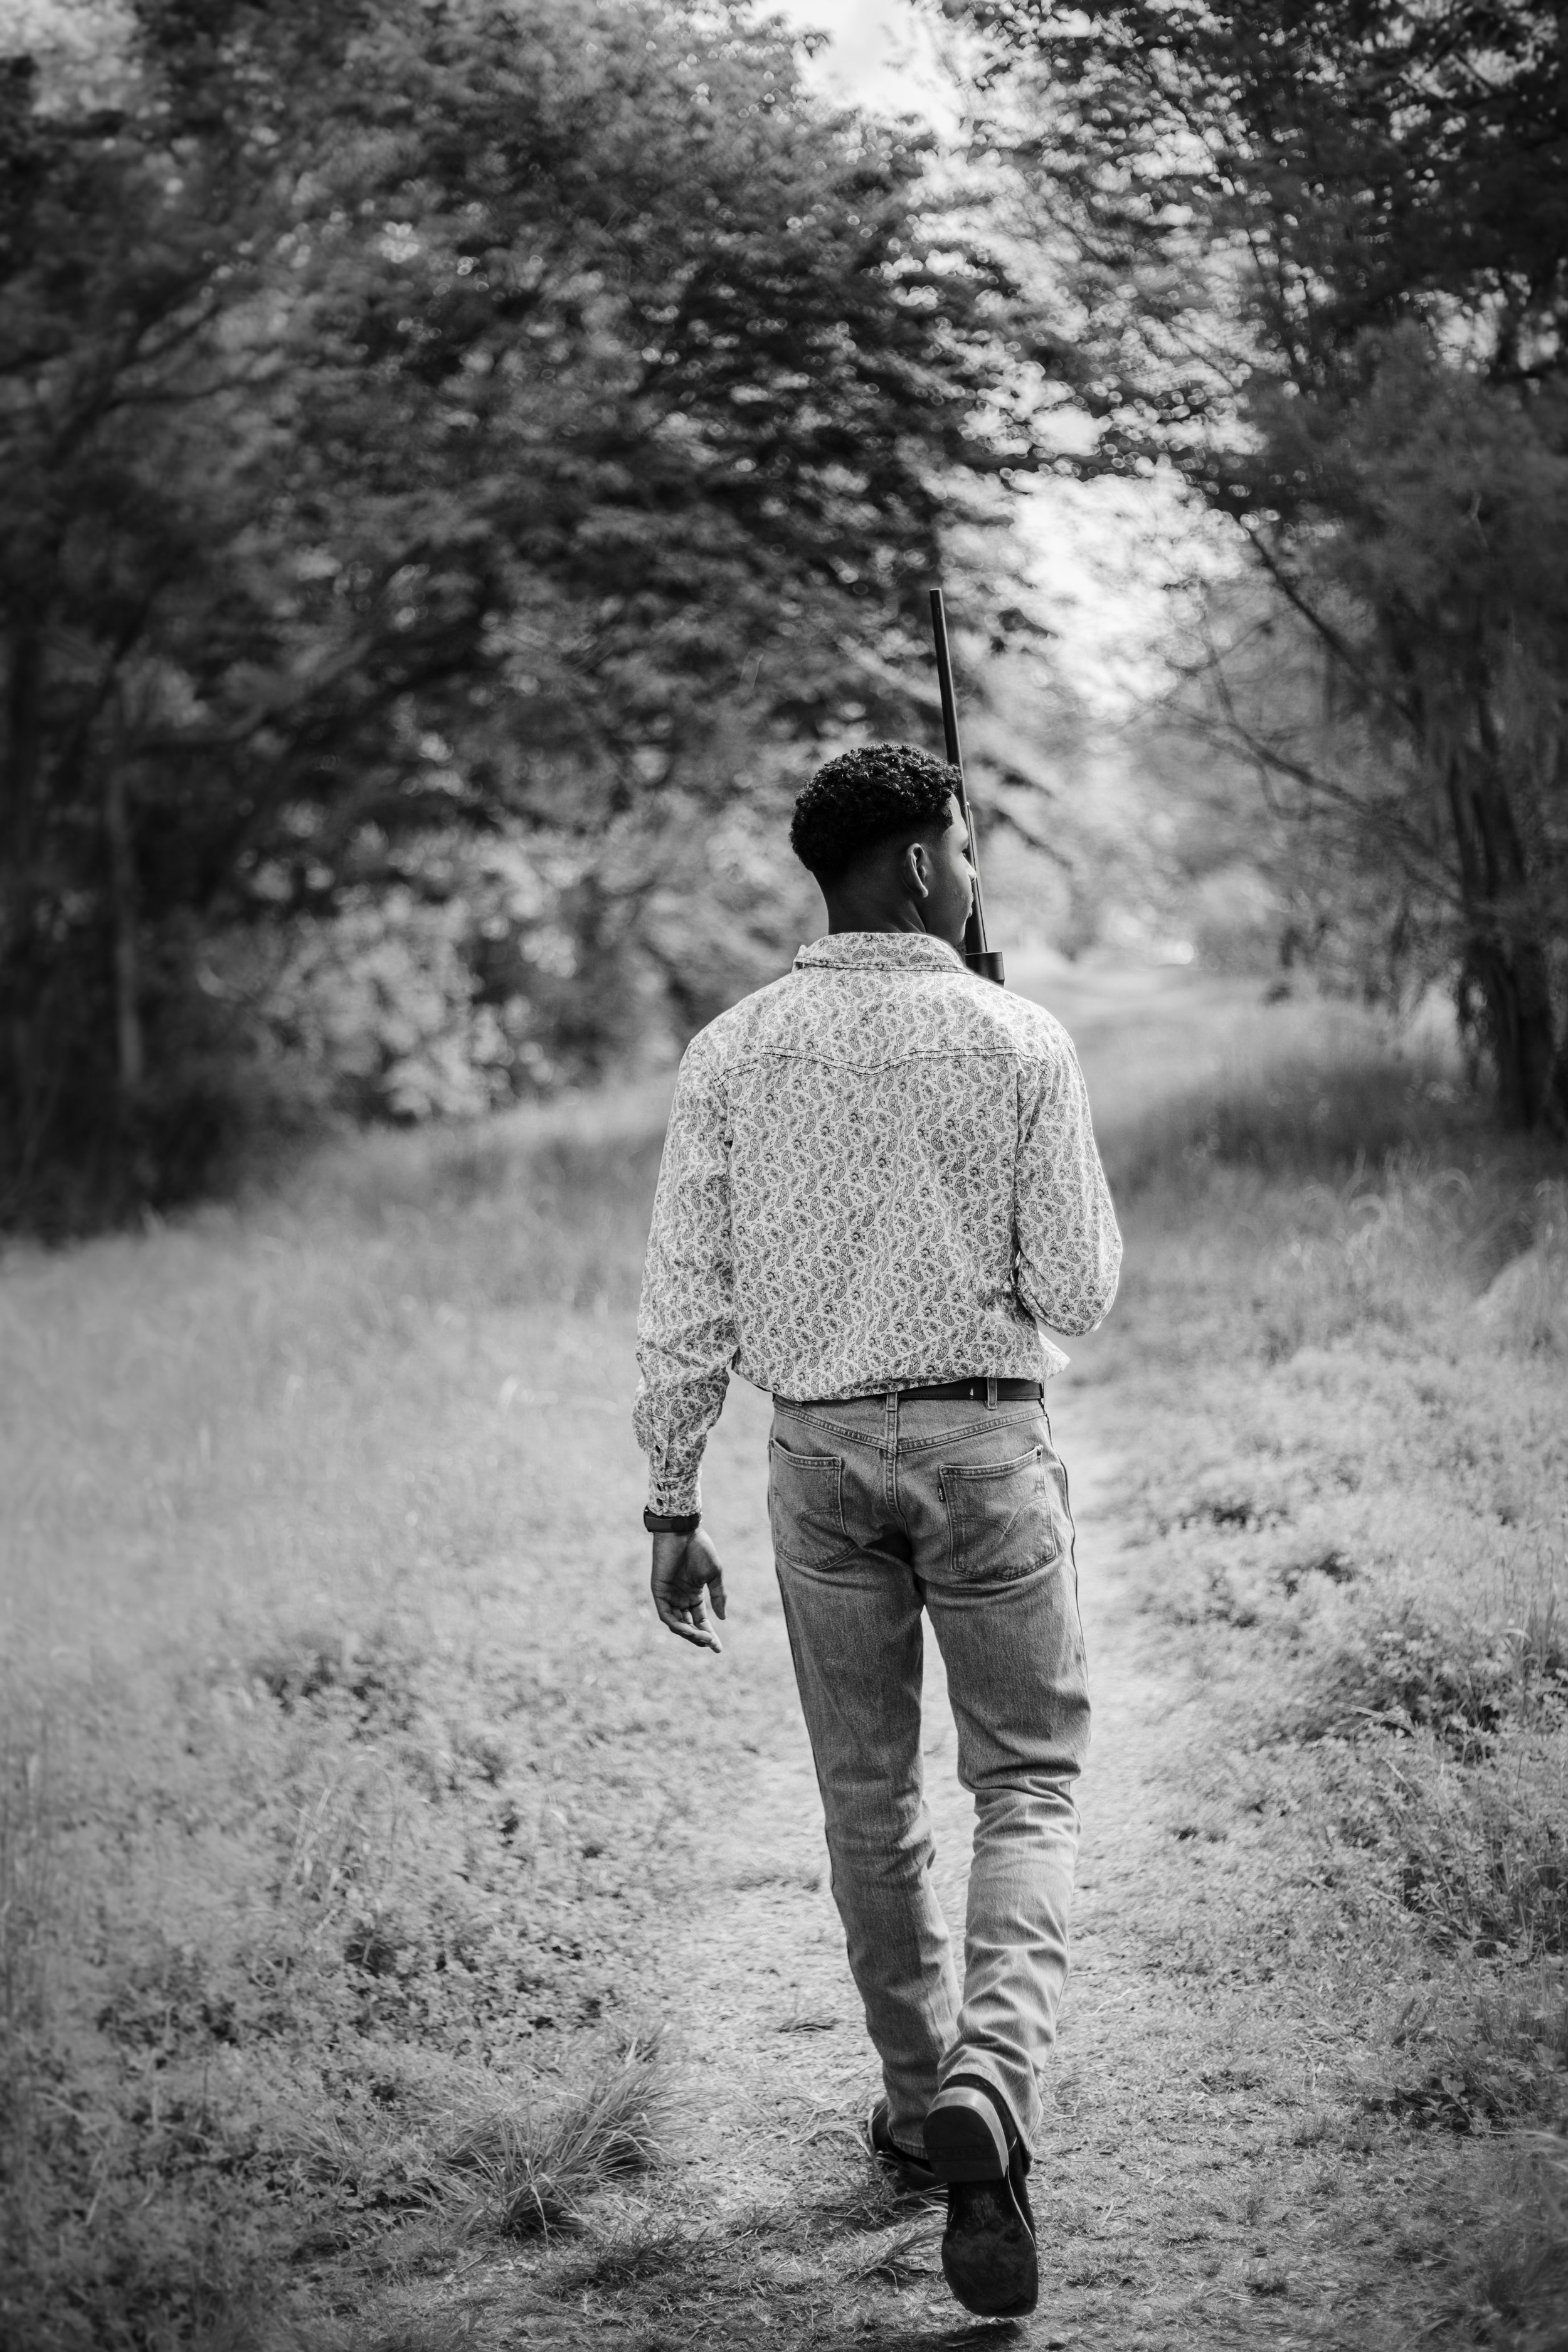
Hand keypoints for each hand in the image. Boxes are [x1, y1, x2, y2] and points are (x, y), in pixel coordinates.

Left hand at [650, 1528, 726, 1653]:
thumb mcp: (714, 1575)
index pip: (701, 1620)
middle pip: (689, 1626)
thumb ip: (718, 1596)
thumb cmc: (700, 1548)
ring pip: (677, 1624)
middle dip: (700, 1638)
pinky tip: (690, 1630)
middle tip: (712, 1644)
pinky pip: (666, 1615)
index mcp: (693, 1594)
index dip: (709, 1634)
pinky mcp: (659, 1592)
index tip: (719, 1648)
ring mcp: (669, 1596)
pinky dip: (677, 1625)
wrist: (683, 1531)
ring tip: (704, 1638)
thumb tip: (722, 1618)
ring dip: (690, 1634)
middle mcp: (680, 1598)